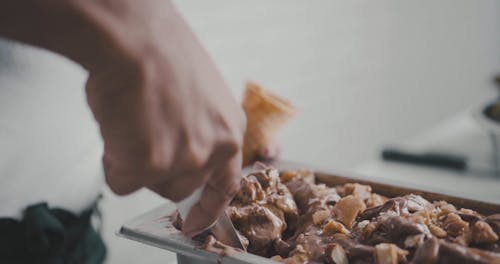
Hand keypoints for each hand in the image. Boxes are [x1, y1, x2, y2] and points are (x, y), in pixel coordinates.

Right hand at [83, 1, 245, 235]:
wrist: (135, 38)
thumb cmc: (160, 53)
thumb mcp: (198, 95)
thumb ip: (193, 129)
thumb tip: (169, 145)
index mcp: (228, 129)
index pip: (227, 183)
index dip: (210, 205)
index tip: (197, 221)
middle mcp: (213, 148)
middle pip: (181, 187)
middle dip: (158, 169)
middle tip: (142, 136)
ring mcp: (185, 159)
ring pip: (150, 184)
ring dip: (134, 162)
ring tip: (130, 121)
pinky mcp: (151, 165)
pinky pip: (120, 181)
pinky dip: (110, 160)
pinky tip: (117, 126)